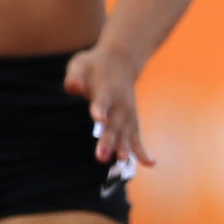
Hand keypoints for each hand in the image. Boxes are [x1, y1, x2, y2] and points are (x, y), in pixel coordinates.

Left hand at [67, 45, 151, 169]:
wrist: (120, 60)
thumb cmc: (94, 65)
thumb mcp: (80, 64)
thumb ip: (75, 76)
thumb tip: (73, 87)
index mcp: (106, 88)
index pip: (102, 100)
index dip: (100, 109)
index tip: (99, 119)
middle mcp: (120, 103)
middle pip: (114, 123)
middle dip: (109, 140)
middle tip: (101, 157)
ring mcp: (128, 113)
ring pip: (126, 133)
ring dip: (124, 147)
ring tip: (122, 161)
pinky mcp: (131, 121)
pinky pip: (137, 137)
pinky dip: (142, 150)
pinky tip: (150, 164)